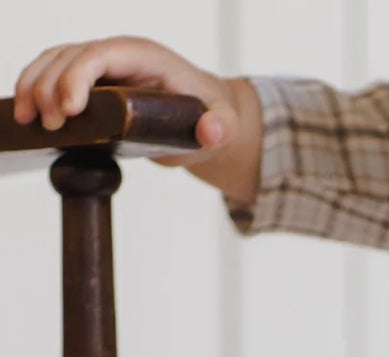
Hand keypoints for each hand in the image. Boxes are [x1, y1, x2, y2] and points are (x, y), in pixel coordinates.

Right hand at [11, 37, 260, 204]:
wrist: (205, 116)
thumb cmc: (210, 114)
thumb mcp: (223, 124)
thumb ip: (220, 128)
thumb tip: (211, 131)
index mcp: (145, 55)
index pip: (103, 54)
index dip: (80, 75)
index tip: (70, 108)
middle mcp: (118, 54)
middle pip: (71, 56)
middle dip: (52, 86)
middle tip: (49, 124)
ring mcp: (100, 66)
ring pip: (54, 62)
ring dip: (34, 86)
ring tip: (28, 121)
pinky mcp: (90, 82)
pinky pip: (54, 76)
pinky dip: (35, 91)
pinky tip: (27, 115)